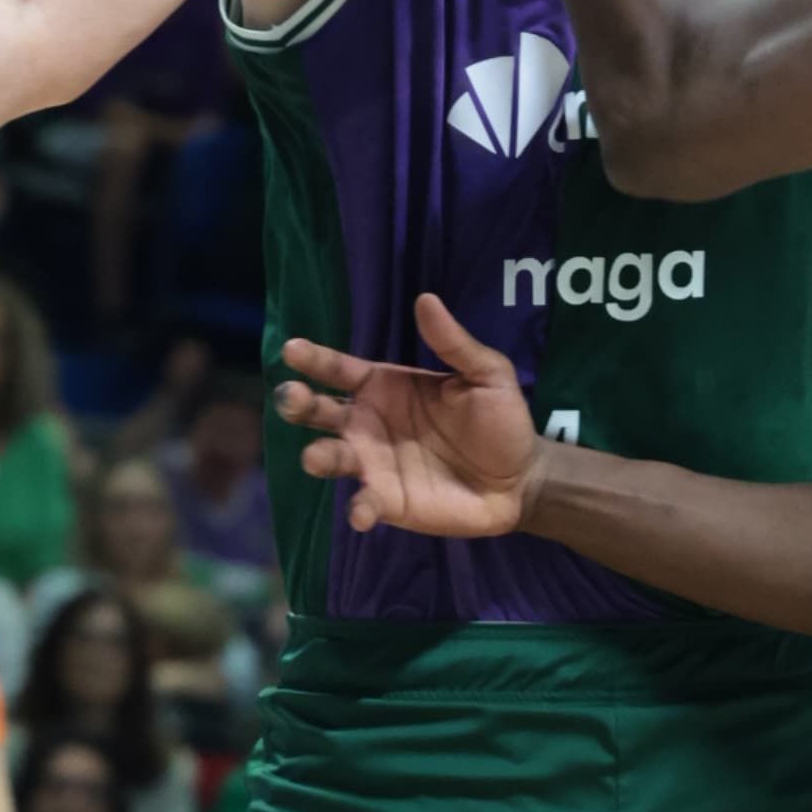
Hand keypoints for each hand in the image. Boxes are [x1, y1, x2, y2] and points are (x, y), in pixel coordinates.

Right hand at [277, 290, 539, 536]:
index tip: (292, 349)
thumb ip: (454, 343)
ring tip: (314, 458)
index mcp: (384, 387)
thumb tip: (426, 300)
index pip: (340, 370)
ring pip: (333, 457)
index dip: (315, 359)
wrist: (521, 479)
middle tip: (291, 397)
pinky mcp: (388, 502)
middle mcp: (368, 424)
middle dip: (300, 404)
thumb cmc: (499, 421)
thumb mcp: (487, 375)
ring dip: (319, 457)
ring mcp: (374, 464)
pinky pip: (364, 503)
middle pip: (321, 412)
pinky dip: (358, 508)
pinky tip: (362, 512)